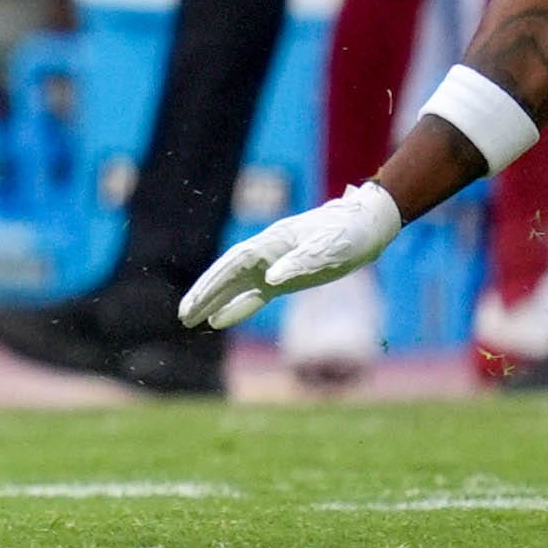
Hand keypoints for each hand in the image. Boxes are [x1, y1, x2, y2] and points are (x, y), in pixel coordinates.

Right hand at [179, 180, 402, 329]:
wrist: (365, 226)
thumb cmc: (347, 233)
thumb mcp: (329, 248)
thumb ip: (299, 262)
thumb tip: (270, 279)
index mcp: (270, 244)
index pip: (231, 266)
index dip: (211, 285)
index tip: (194, 304)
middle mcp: (264, 255)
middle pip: (225, 275)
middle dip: (203, 295)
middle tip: (182, 316)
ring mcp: (272, 267)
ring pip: (234, 287)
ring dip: (213, 301)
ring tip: (190, 319)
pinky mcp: (284, 280)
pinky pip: (253, 296)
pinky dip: (236, 307)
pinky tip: (219, 321)